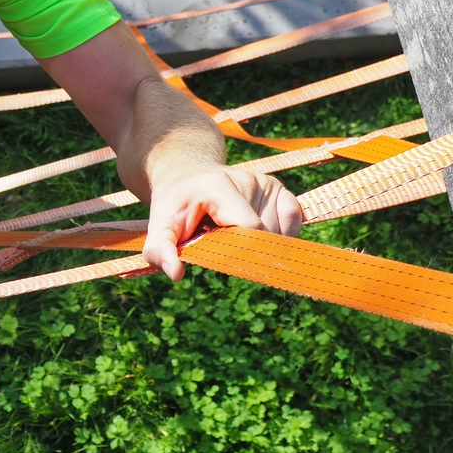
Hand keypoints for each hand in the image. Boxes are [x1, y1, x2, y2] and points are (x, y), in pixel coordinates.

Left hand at [143, 164, 302, 281]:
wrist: (186, 178)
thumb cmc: (174, 206)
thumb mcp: (158, 225)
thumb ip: (159, 250)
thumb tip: (176, 274)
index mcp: (219, 186)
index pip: (249, 228)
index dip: (240, 251)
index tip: (222, 258)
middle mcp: (248, 179)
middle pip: (266, 235)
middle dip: (244, 249)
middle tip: (217, 238)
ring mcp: (266, 183)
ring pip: (280, 234)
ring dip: (259, 244)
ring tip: (230, 230)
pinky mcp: (279, 189)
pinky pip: (294, 224)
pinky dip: (279, 236)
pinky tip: (252, 231)